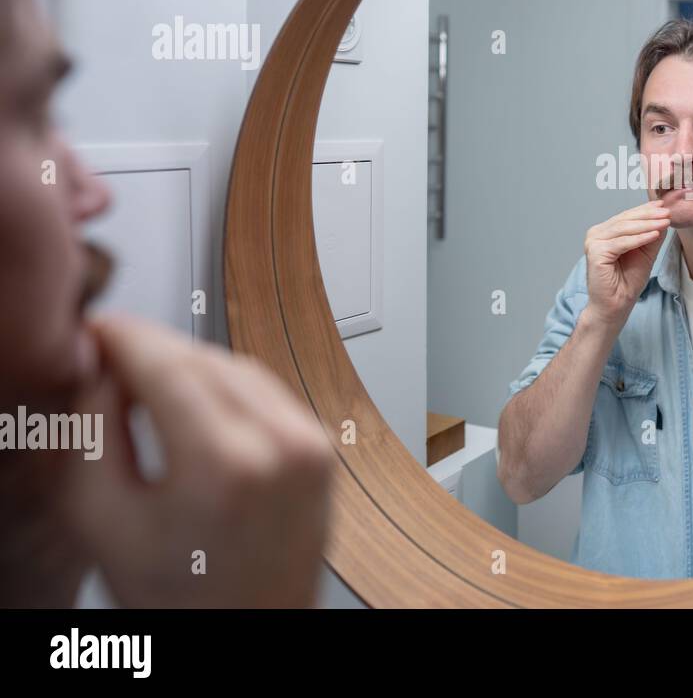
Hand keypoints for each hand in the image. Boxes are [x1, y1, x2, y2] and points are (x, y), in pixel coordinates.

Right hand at [60, 314, 333, 607]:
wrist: (250, 636)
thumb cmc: (183, 602)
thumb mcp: (104, 520)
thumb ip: (95, 432)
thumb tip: (106, 369)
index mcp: (226, 465)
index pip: (169, 364)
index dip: (126, 339)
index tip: (100, 332)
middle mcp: (282, 446)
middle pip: (206, 359)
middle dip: (155, 352)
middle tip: (112, 361)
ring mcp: (312, 446)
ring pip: (240, 367)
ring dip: (192, 366)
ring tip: (147, 389)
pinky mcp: (323, 450)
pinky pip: (270, 391)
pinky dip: (228, 387)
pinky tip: (196, 408)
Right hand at [584, 200, 671, 328]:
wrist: (616, 305)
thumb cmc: (627, 282)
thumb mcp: (645, 254)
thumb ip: (652, 236)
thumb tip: (664, 217)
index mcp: (605, 232)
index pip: (627, 216)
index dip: (646, 210)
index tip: (664, 205)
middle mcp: (596, 234)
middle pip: (625, 220)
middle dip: (648, 215)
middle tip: (667, 211)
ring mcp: (593, 242)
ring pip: (624, 229)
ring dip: (647, 224)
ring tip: (665, 221)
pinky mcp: (596, 253)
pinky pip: (622, 242)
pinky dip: (639, 238)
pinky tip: (654, 234)